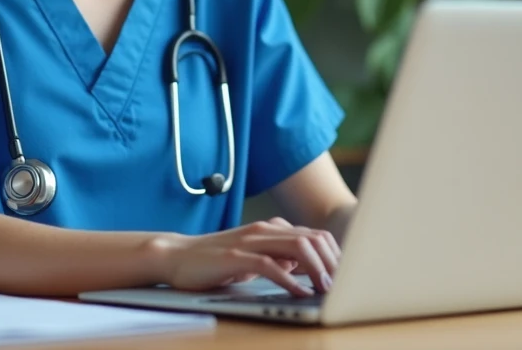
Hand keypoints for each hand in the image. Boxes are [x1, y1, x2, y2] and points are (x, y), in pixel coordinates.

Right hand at [157, 217, 340, 296]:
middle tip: (342, 286)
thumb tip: (304, 268)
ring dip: (317, 269)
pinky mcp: (235, 257)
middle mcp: (264, 230)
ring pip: (296, 247)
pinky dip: (290, 280)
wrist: (176, 255)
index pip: (315, 236)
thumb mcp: (253, 257)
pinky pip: (270, 265)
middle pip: (312, 239)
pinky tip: (299, 293)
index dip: (334, 256)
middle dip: (332, 263)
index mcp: (271, 228)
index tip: (345, 278)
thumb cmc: (215, 260)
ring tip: (325, 289)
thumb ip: (278, 258)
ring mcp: (250, 241)